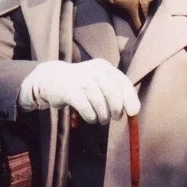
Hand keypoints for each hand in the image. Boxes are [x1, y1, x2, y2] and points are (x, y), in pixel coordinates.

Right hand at [18, 59, 139, 124]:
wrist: (52, 78)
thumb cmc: (81, 84)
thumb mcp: (99, 82)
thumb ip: (115, 92)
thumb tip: (133, 111)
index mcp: (104, 67)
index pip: (122, 82)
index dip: (130, 98)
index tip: (134, 112)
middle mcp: (94, 70)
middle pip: (113, 92)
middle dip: (117, 108)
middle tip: (115, 117)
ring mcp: (81, 79)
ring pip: (100, 103)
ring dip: (103, 116)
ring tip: (102, 119)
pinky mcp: (70, 91)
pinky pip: (86, 108)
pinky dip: (91, 117)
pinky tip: (91, 118)